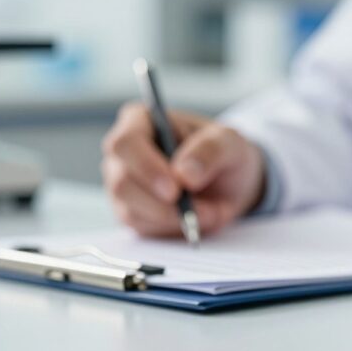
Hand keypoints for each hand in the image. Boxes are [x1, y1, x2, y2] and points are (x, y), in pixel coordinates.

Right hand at [101, 103, 264, 237]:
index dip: (146, 168)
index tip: (175, 189)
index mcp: (140, 121)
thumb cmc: (222, 152)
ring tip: (212, 214)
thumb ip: (210, 151)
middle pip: (122, 183)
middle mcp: (124, 154)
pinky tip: (199, 220)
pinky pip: (144, 228)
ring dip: (174, 219)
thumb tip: (184, 174)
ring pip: (131, 211)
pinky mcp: (132, 212)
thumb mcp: (229, 142)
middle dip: (162, 204)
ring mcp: (124, 185)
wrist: (229, 181)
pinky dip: (174, 229)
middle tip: (198, 212)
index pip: (125, 144)